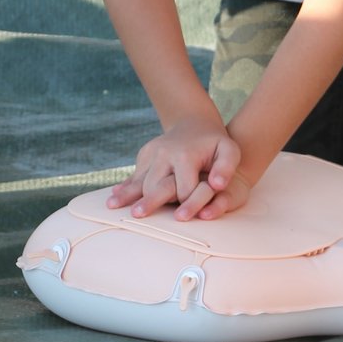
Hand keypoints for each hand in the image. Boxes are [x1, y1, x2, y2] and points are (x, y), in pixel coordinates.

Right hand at [107, 117, 241, 219]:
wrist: (195, 123)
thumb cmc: (216, 144)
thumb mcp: (230, 151)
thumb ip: (227, 167)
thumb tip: (218, 185)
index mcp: (185, 155)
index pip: (183, 189)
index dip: (186, 205)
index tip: (184, 218)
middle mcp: (165, 154)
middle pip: (156, 184)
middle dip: (148, 201)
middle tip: (137, 216)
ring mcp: (152, 153)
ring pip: (140, 179)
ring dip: (128, 195)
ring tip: (113, 207)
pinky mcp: (145, 154)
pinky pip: (135, 173)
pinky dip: (125, 185)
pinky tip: (114, 196)